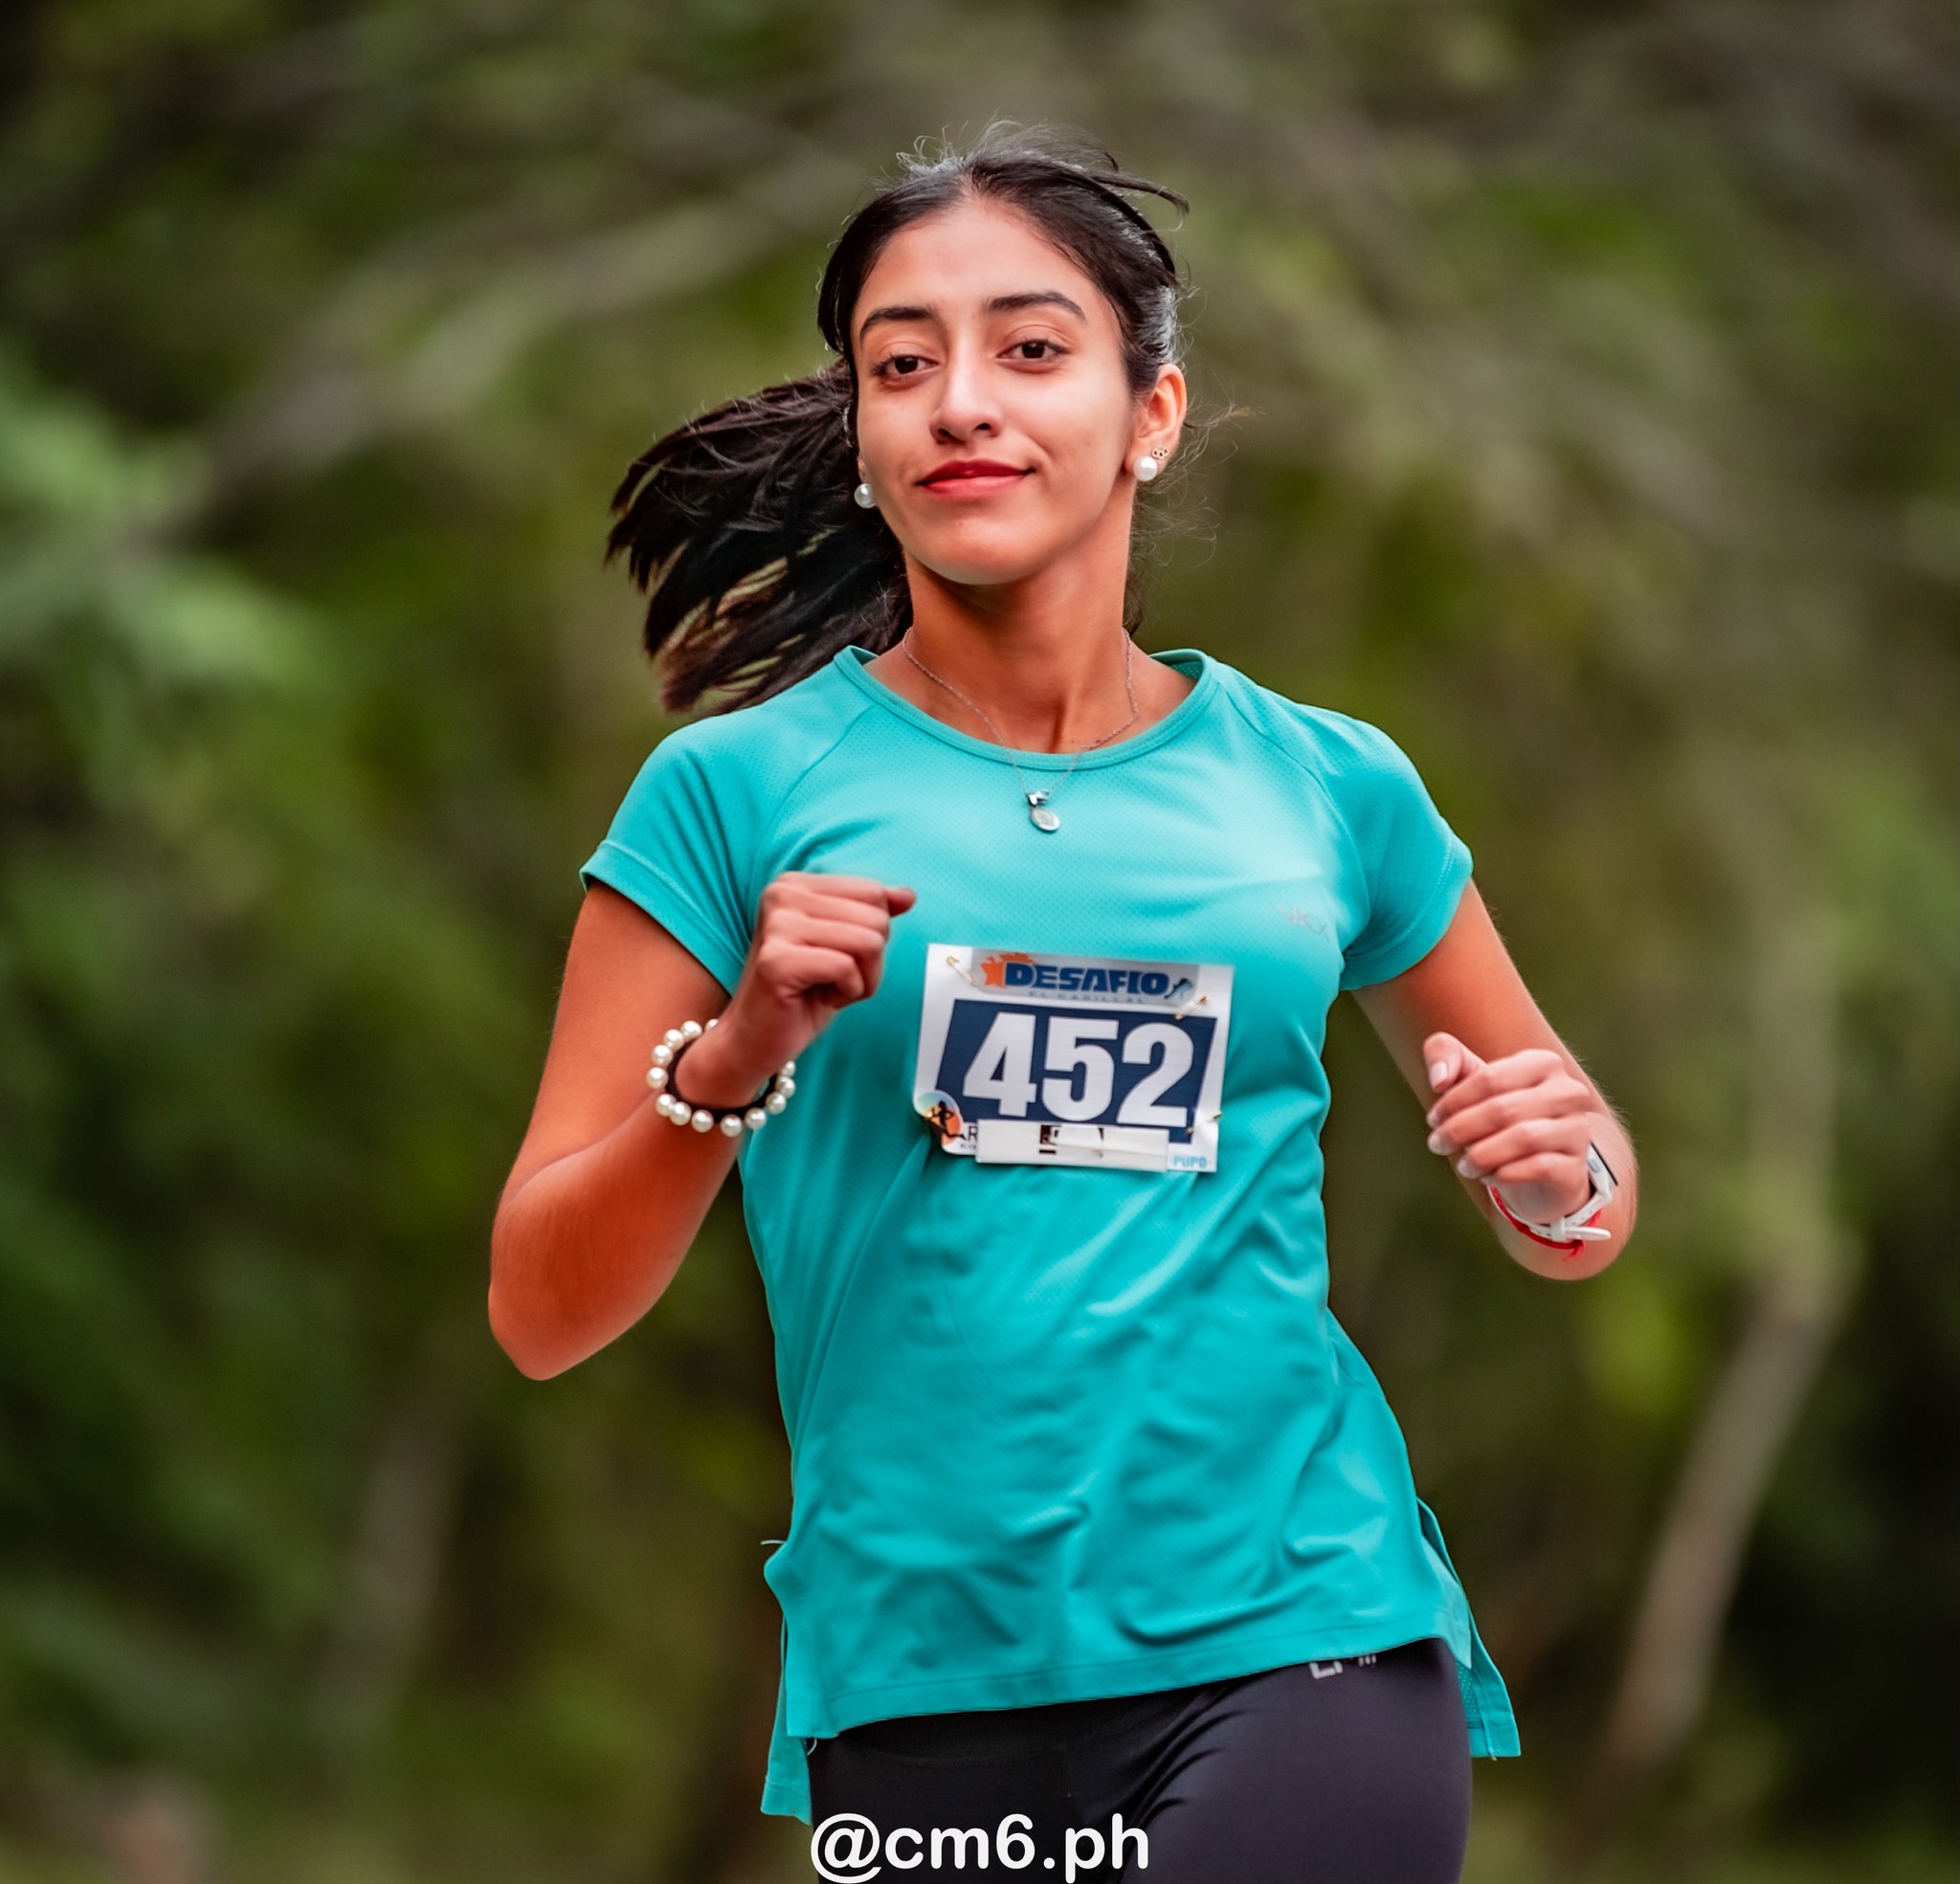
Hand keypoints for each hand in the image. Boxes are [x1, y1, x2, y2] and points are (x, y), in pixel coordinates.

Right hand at [674, 872, 916, 1105]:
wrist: (754, 1039)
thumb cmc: (801, 993)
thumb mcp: (843, 946)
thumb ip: (871, 914)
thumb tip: (907, 894)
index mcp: (795, 883)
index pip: (874, 893)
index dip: (873, 935)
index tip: (839, 957)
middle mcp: (781, 894)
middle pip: (876, 919)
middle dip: (870, 961)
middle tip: (834, 980)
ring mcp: (777, 925)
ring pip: (868, 942)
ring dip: (861, 979)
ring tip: (827, 989)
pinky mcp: (777, 960)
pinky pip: (847, 968)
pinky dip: (847, 993)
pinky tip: (818, 999)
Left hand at [1421, 1032, 1593, 1222]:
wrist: (1537, 1172)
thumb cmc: (1499, 1118)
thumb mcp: (1470, 1080)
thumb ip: (1444, 1055)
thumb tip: (1438, 1079)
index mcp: (1542, 1063)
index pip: (1490, 1078)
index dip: (1453, 1101)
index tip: (1433, 1119)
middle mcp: (1568, 1092)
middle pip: (1503, 1109)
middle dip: (1460, 1129)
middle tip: (1437, 1144)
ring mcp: (1577, 1130)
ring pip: (1523, 1138)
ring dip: (1481, 1154)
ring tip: (1463, 1165)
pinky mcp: (1576, 1167)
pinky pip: (1539, 1167)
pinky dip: (1504, 1173)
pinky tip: (1487, 1176)